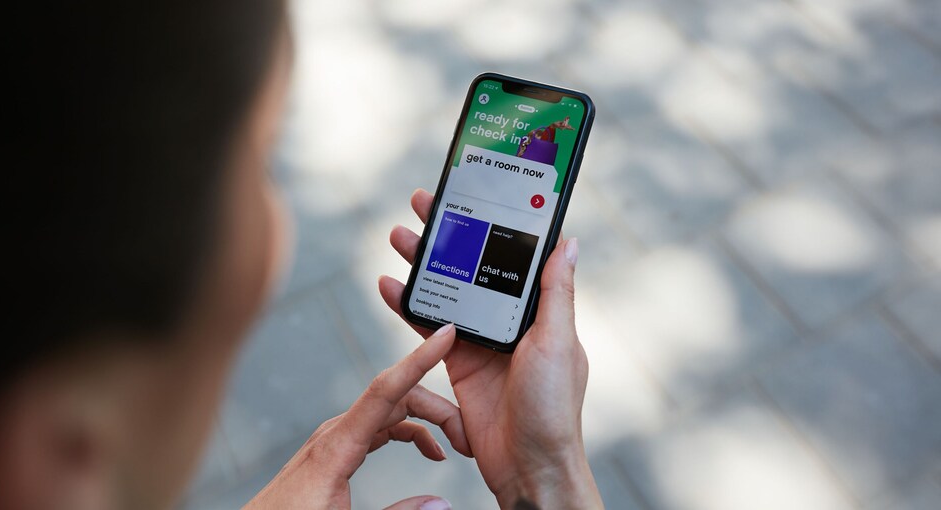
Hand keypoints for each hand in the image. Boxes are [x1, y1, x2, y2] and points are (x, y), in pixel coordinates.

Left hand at [244, 324, 470, 509]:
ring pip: (389, 412)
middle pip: (396, 397)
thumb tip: (440, 501)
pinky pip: (378, 427)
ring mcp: (333, 439)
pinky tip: (428, 450)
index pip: (386, 388)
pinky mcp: (334, 451)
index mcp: (336, 446)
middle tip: (468, 438)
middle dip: (437, 407)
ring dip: (425, 420)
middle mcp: (335, 433)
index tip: (445, 334)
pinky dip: (408, 431)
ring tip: (456, 444)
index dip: (419, 359)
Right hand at [378, 189, 602, 508]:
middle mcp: (509, 320)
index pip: (511, 256)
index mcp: (538, 311)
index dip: (490, 225)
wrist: (528, 464)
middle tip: (424, 204)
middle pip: (473, 266)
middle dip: (448, 235)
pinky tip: (389, 285)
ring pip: (447, 290)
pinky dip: (408, 306)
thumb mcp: (558, 342)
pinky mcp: (456, 363)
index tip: (472, 196)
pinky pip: (428, 327)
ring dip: (423, 263)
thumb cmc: (554, 407)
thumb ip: (555, 293)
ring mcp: (481, 340)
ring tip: (399, 235)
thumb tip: (568, 242)